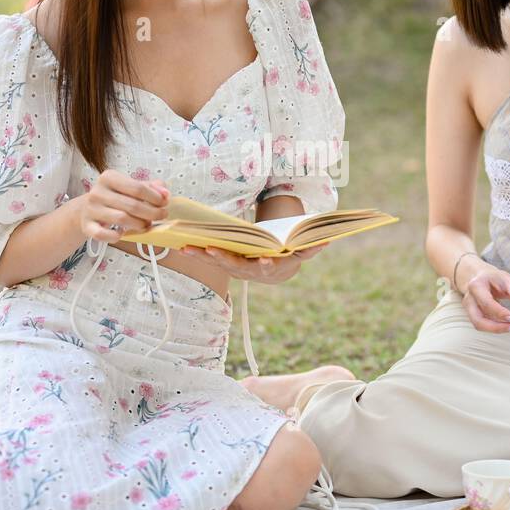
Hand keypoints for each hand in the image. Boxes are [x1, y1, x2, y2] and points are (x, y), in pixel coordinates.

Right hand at [76, 170, 168, 242]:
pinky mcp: (87, 226)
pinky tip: (122, 233)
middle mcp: (97, 192)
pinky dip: (116, 236)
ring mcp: (91, 209)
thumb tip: (165, 193)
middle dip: (152, 213)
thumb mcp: (130, 186)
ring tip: (146, 225)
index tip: (164, 203)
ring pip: (122, 219)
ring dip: (139, 225)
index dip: (155, 197)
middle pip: (133, 205)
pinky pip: (103, 234)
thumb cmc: (113, 197)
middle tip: (161, 216)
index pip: (138, 188)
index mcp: (109, 177)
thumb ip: (150, 187)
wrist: (86, 210)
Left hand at [179, 243, 325, 284]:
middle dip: (223, 258)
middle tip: (210, 249)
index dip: (267, 264)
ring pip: (216, 263)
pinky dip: (195, 251)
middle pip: (235, 265)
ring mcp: (235, 268)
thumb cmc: (286, 255)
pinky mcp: (223, 262)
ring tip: (187, 246)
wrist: (273, 270)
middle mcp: (250, 271)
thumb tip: (327, 239)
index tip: (266, 259)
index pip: (268, 267)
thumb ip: (312, 248)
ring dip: (201, 255)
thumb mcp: (300, 252)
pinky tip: (181, 244)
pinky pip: (207, 257)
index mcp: (269, 267)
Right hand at [458, 260, 509, 332]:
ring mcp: (468, 308)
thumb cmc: (494, 278)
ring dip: (496, 329)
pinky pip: (482, 325)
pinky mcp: (472, 315)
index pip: (487, 304)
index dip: (501, 313)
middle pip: (477, 320)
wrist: (478, 277)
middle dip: (496, 327)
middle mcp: (469, 299)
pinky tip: (506, 324)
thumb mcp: (505, 277)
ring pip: (478, 325)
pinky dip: (494, 327)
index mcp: (476, 286)